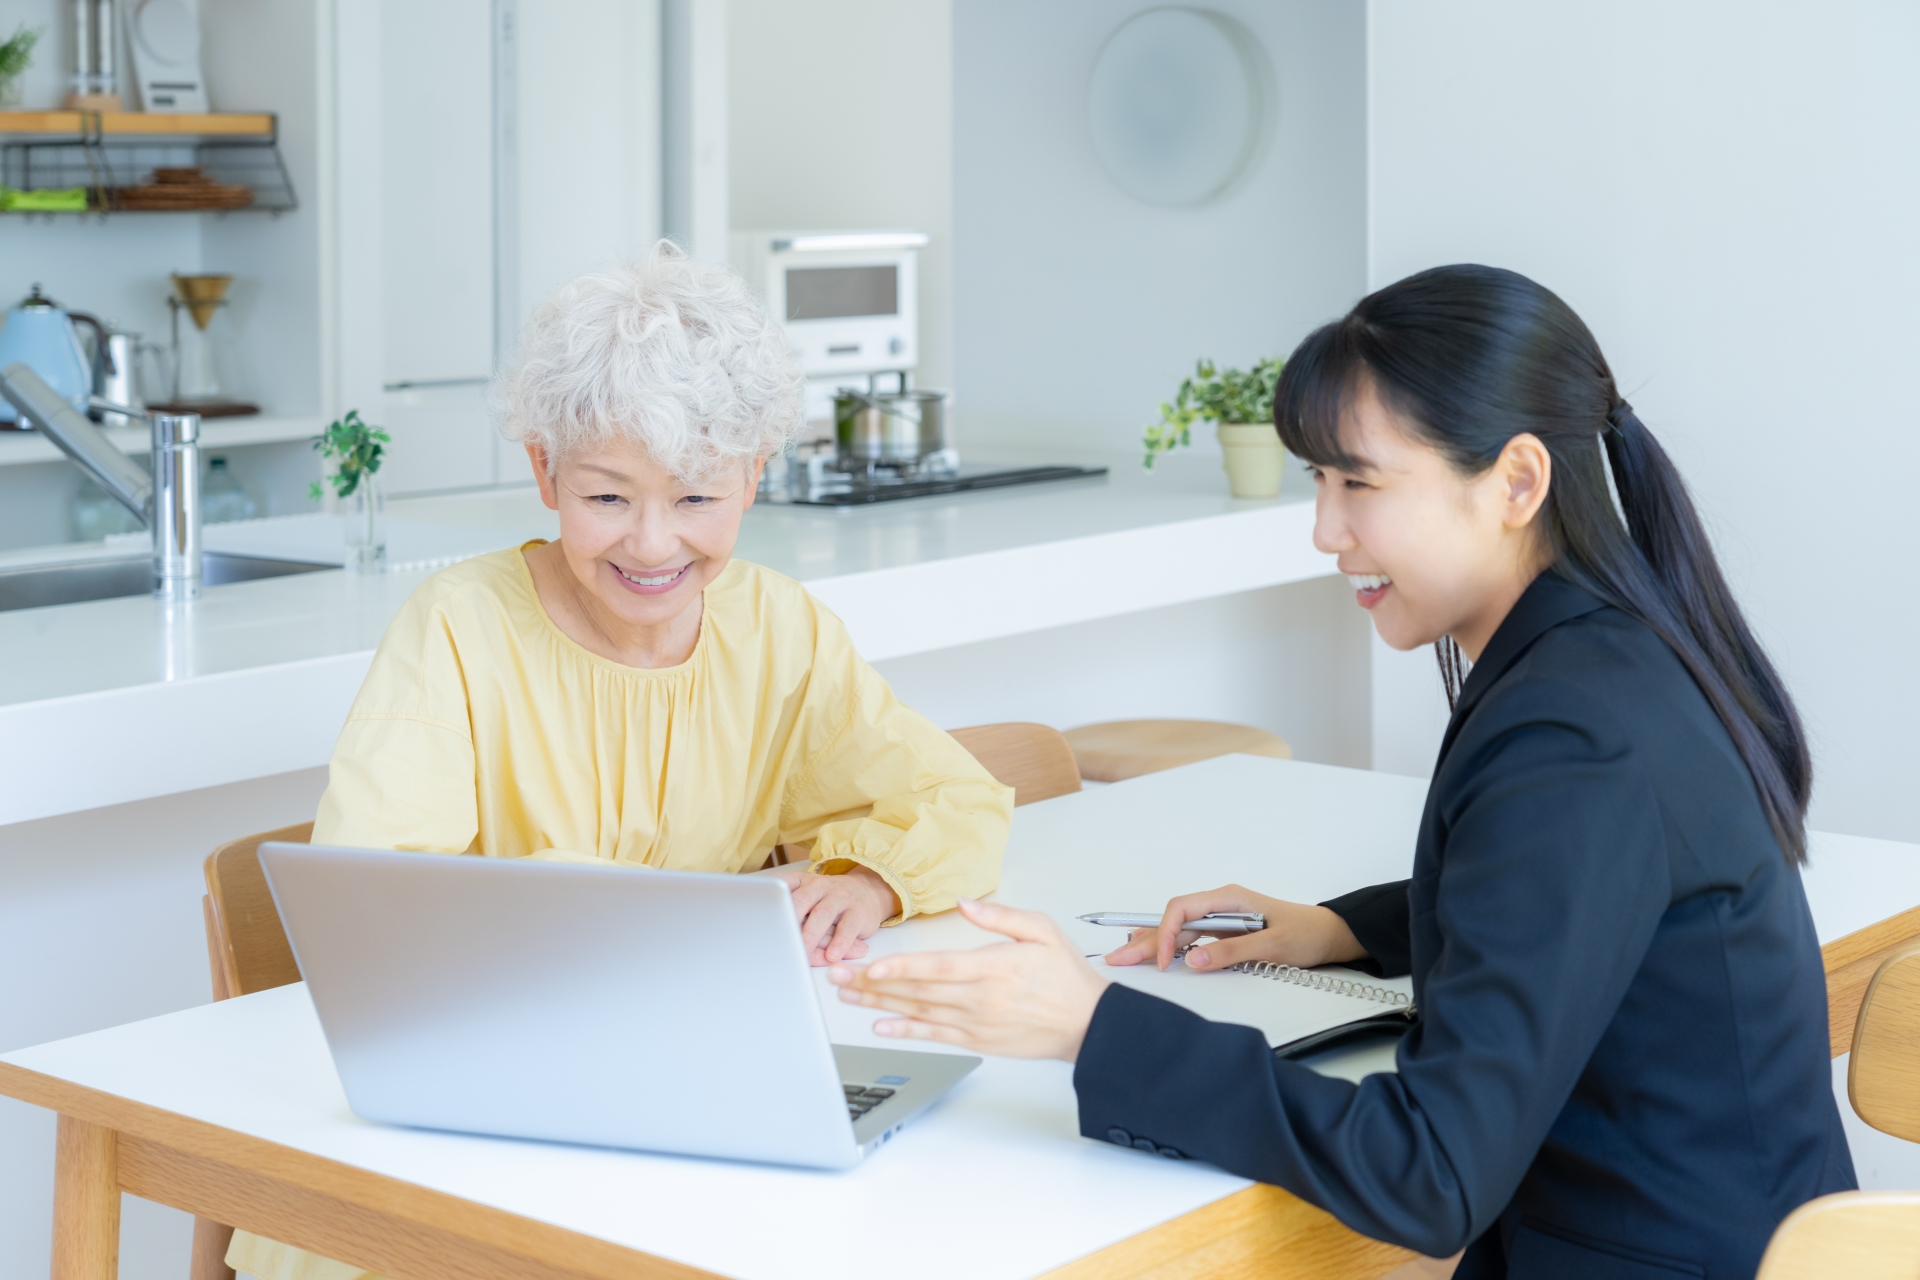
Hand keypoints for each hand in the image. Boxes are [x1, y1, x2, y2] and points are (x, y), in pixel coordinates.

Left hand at [773, 864, 899, 965]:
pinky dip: (840, 943)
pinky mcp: (858, 913)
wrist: (869, 891)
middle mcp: (820, 887)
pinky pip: (848, 927)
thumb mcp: (809, 898)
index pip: (784, 884)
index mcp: (804, 882)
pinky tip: (832, 955)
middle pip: (802, 900)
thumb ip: (791, 911)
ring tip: (802, 952)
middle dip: (789, 919)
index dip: (771, 896)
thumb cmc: (830, 900)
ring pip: (823, 913)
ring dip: (811, 934)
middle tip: (779, 939)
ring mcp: (840, 898)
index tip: (760, 910)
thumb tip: (767, 934)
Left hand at [828, 898, 1109, 1060]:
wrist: (1088, 1024)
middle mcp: (980, 998)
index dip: (900, 969)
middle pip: (916, 990)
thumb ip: (1000, 916)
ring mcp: (977, 1022)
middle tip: (838, 978)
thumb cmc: (1066, 976)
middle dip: (872, 985)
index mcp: (993, 968)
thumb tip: (966, 903)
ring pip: (918, 1013)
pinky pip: (934, 1035)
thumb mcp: (1042, 930)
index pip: (937, 968)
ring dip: (879, 1006)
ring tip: (847, 996)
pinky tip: (881, 1026)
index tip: (870, 968)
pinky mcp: (978, 1039)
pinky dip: (906, 1031)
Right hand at [1102, 884, 1367, 973]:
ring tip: (1124, 956)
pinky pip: (1192, 940)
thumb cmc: (1307, 933)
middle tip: (1117, 956)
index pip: (1182, 909)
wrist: (1331, 935)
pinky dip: (1171, 950)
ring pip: (1179, 932)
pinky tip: (1154, 956)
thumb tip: (1193, 960)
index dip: (1167, 933)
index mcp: (1229, 899)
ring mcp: (1221, 920)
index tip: (1164, 960)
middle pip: (1174, 921)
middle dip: (1145, 939)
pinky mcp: (1225, 934)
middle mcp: (1220, 906)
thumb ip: (1232, 952)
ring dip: (1153, 945)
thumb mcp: (1273, 945)